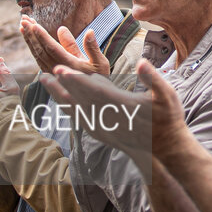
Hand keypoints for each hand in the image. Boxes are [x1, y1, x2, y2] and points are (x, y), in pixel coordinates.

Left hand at [20, 15, 109, 76]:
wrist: (92, 96)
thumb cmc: (98, 78)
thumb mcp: (100, 63)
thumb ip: (92, 47)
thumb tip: (89, 31)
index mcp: (70, 64)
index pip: (52, 48)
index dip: (42, 36)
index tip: (34, 24)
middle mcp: (58, 69)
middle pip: (41, 50)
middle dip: (31, 34)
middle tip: (24, 20)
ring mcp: (52, 73)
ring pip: (37, 54)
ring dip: (29, 39)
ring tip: (23, 24)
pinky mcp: (50, 73)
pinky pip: (38, 58)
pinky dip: (32, 46)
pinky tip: (28, 37)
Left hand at [42, 60, 190, 163]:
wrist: (164, 149)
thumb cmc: (168, 119)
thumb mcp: (167, 95)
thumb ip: (153, 78)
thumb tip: (142, 62)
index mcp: (122, 106)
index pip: (93, 91)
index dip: (75, 80)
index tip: (60, 70)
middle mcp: (108, 118)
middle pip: (79, 99)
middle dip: (61, 86)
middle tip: (44, 74)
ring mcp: (103, 128)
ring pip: (75, 109)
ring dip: (59, 96)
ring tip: (45, 83)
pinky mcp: (100, 133)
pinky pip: (79, 119)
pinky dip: (67, 107)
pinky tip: (59, 101)